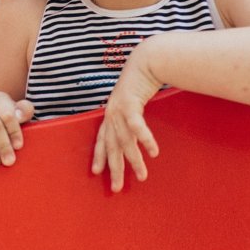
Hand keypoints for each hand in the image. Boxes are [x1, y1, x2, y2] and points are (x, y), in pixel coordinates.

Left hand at [91, 48, 160, 191]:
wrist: (146, 60)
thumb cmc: (142, 82)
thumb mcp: (133, 102)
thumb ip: (133, 117)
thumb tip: (136, 131)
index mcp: (110, 115)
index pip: (101, 140)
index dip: (99, 156)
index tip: (97, 172)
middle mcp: (111, 114)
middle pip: (111, 146)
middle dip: (114, 168)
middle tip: (116, 188)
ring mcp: (119, 109)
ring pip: (125, 140)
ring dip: (134, 159)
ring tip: (142, 176)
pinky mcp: (130, 102)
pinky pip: (137, 125)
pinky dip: (144, 138)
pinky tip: (153, 152)